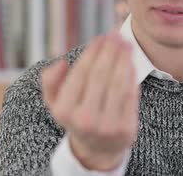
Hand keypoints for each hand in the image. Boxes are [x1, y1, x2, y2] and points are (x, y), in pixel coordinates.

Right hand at [42, 33, 139, 170]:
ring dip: (124, 59)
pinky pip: (131, 95)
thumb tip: (61, 63)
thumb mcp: (55, 102)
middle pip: (101, 75)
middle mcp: (85, 120)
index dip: (93, 52)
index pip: (81, 73)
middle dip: (110, 51)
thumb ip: (50, 81)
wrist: (97, 148)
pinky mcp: (126, 128)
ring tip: (127, 43)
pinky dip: (132, 75)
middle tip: (118, 34)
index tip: (101, 37)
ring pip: (118, 83)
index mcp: (65, 111)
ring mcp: (107, 126)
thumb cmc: (75, 115)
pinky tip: (131, 62)